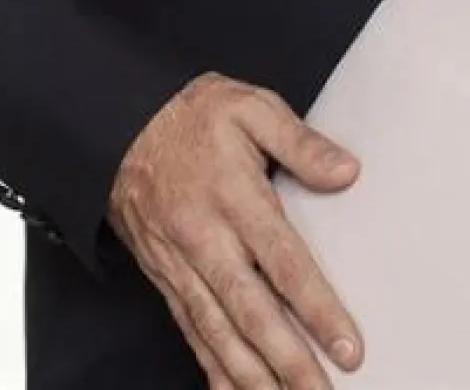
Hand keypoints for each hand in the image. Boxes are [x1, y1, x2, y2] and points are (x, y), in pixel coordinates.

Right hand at [109, 71, 362, 388]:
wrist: (121, 125)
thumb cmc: (194, 114)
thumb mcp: (250, 107)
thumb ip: (299, 142)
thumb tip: (346, 171)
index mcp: (234, 197)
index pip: (283, 262)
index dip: (317, 308)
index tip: (348, 346)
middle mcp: (206, 241)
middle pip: (252, 313)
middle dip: (289, 362)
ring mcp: (182, 265)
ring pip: (219, 334)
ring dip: (253, 378)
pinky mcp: (167, 278)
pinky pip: (192, 332)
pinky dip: (214, 369)